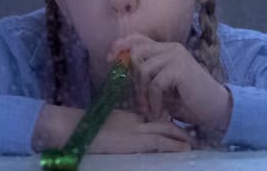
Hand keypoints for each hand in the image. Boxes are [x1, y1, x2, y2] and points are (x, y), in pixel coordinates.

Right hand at [33, 104, 194, 153]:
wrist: (70, 127)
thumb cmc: (82, 127)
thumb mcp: (104, 125)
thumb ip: (118, 126)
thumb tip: (126, 130)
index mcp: (128, 117)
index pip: (154, 117)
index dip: (168, 121)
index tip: (182, 125)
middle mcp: (135, 122)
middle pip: (164, 123)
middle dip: (180, 128)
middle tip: (196, 132)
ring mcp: (135, 130)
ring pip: (165, 131)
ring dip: (182, 137)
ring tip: (196, 141)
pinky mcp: (133, 141)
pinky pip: (158, 142)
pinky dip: (173, 144)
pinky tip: (185, 148)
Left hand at [106, 33, 232, 138]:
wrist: (215, 108)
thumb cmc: (188, 99)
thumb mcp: (162, 84)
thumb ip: (146, 75)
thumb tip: (120, 72)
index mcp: (165, 49)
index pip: (138, 38)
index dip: (120, 45)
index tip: (109, 59)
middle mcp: (170, 48)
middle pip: (136, 52)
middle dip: (130, 77)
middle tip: (134, 99)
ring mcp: (175, 56)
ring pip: (143, 69)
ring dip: (141, 93)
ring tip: (148, 109)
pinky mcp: (179, 68)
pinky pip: (155, 83)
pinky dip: (153, 100)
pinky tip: (158, 111)